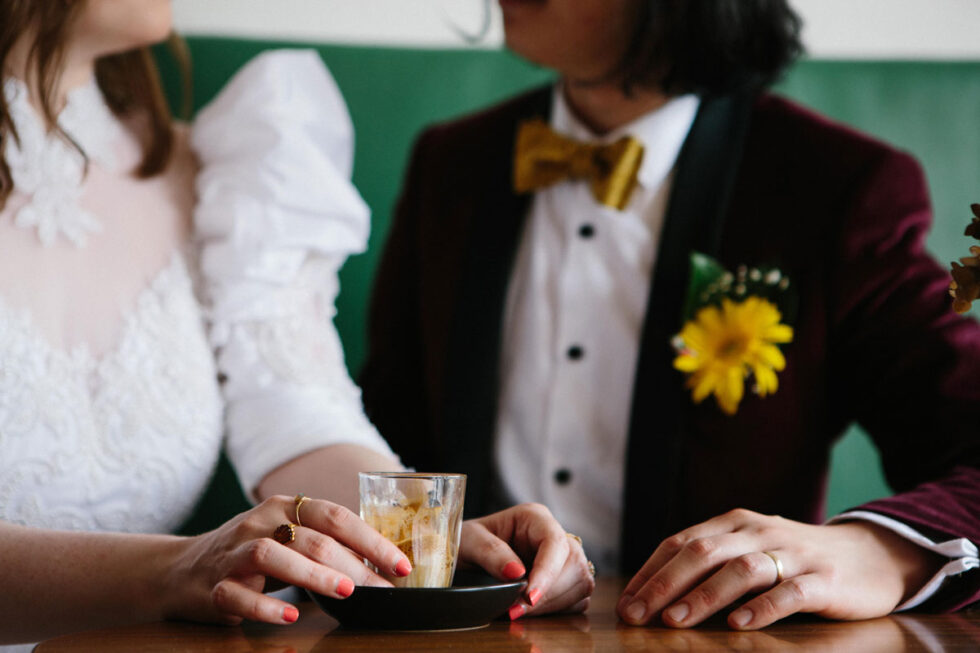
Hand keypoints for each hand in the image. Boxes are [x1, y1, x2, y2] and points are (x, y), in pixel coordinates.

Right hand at [163, 495, 410, 624]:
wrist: (182, 568)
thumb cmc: (252, 552)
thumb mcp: (289, 536)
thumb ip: (327, 542)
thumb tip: (382, 563)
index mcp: (285, 507)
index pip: (335, 516)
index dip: (371, 539)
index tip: (399, 564)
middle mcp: (260, 523)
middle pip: (311, 538)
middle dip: (352, 563)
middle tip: (380, 587)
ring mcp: (234, 553)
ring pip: (273, 556)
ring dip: (312, 574)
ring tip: (344, 593)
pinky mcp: (214, 585)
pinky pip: (238, 594)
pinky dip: (265, 605)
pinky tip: (290, 615)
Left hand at [458, 503, 595, 617]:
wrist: (459, 556)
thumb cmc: (465, 542)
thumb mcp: (469, 541)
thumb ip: (490, 553)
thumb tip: (516, 572)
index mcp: (534, 517)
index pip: (554, 542)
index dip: (547, 572)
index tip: (529, 597)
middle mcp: (553, 534)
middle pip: (573, 564)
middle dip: (548, 593)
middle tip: (515, 611)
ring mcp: (562, 558)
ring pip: (580, 582)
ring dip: (552, 604)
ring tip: (519, 612)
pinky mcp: (564, 579)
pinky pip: (578, 598)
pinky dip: (558, 610)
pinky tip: (532, 612)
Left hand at [617, 509, 942, 629]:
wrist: (871, 556)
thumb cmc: (795, 559)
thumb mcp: (750, 549)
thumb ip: (712, 563)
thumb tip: (656, 594)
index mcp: (735, 522)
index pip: (682, 541)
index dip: (652, 571)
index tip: (627, 602)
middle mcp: (759, 532)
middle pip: (704, 552)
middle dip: (666, 584)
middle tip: (638, 614)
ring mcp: (793, 554)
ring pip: (741, 570)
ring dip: (704, 595)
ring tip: (676, 620)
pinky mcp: (825, 580)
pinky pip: (790, 592)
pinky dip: (763, 608)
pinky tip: (739, 625)